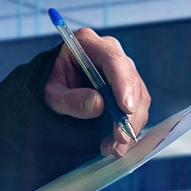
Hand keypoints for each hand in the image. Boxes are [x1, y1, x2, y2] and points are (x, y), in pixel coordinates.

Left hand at [42, 27, 150, 156]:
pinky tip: (116, 142)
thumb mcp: (51, 95)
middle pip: (130, 79)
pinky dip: (131, 125)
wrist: (55, 88)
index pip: (112, 59)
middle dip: (129, 113)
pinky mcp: (128, 85)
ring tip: (113, 147)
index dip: (122, 84)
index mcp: (86, 43)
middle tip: (120, 139)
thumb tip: (98, 105)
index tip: (125, 109)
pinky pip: (138, 104)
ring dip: (131, 124)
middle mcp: (109, 51)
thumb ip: (71, 100)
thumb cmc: (51, 86)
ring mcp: (121, 67)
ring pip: (139, 95)